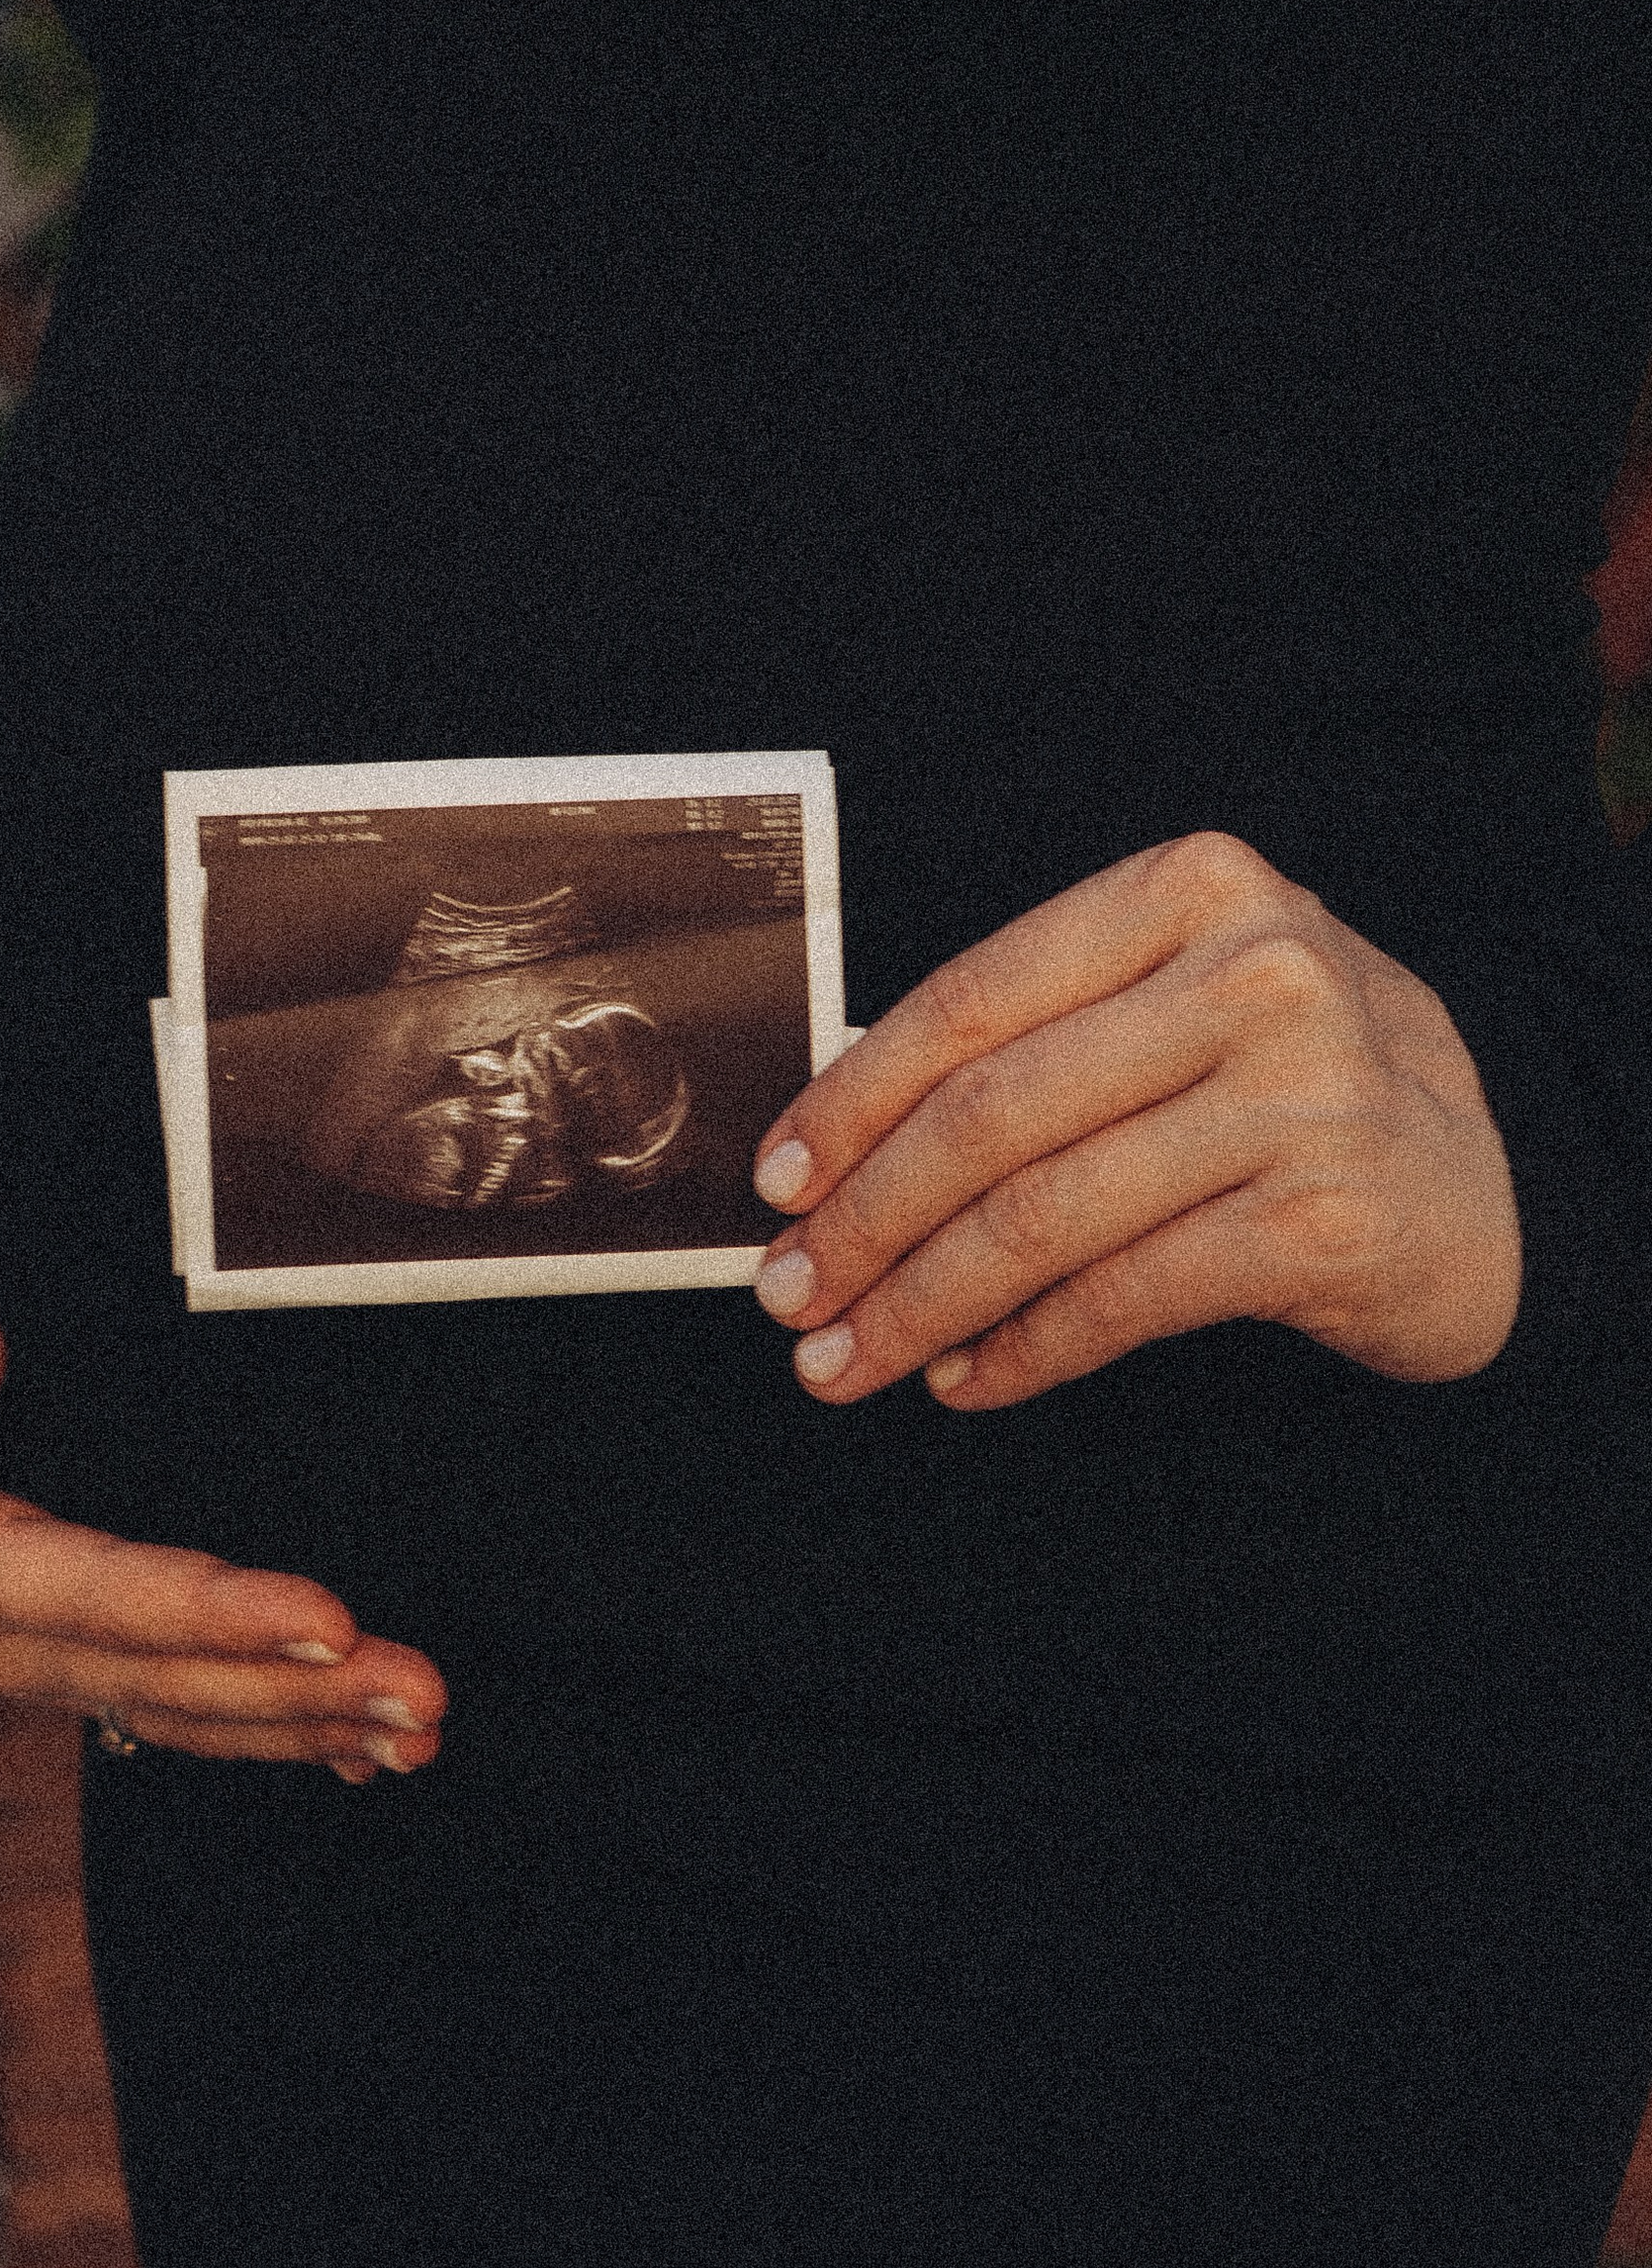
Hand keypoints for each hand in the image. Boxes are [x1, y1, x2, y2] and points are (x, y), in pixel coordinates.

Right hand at [0, 1269, 445, 1779]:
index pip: (95, 1596)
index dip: (209, 1613)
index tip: (323, 1614)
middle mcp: (1, 1635)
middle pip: (163, 1676)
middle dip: (297, 1690)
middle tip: (419, 1691)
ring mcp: (46, 1657)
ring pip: (189, 1711)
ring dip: (310, 1725)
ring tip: (420, 1726)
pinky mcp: (83, 1655)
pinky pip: (186, 1711)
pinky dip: (280, 1736)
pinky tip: (368, 1755)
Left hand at [750, 831, 1521, 1409]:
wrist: (1491, 1177)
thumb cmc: (1289, 1081)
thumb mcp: (1182, 1002)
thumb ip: (1040, 1037)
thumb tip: (833, 1148)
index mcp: (1191, 888)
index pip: (971, 1000)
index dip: (852, 1100)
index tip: (776, 1181)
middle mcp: (1255, 973)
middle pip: (992, 1115)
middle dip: (865, 1220)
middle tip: (790, 1296)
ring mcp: (1300, 1096)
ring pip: (1043, 1216)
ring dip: (921, 1304)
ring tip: (851, 1358)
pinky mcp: (1325, 1219)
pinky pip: (1122, 1298)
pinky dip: (1024, 1351)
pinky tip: (968, 1379)